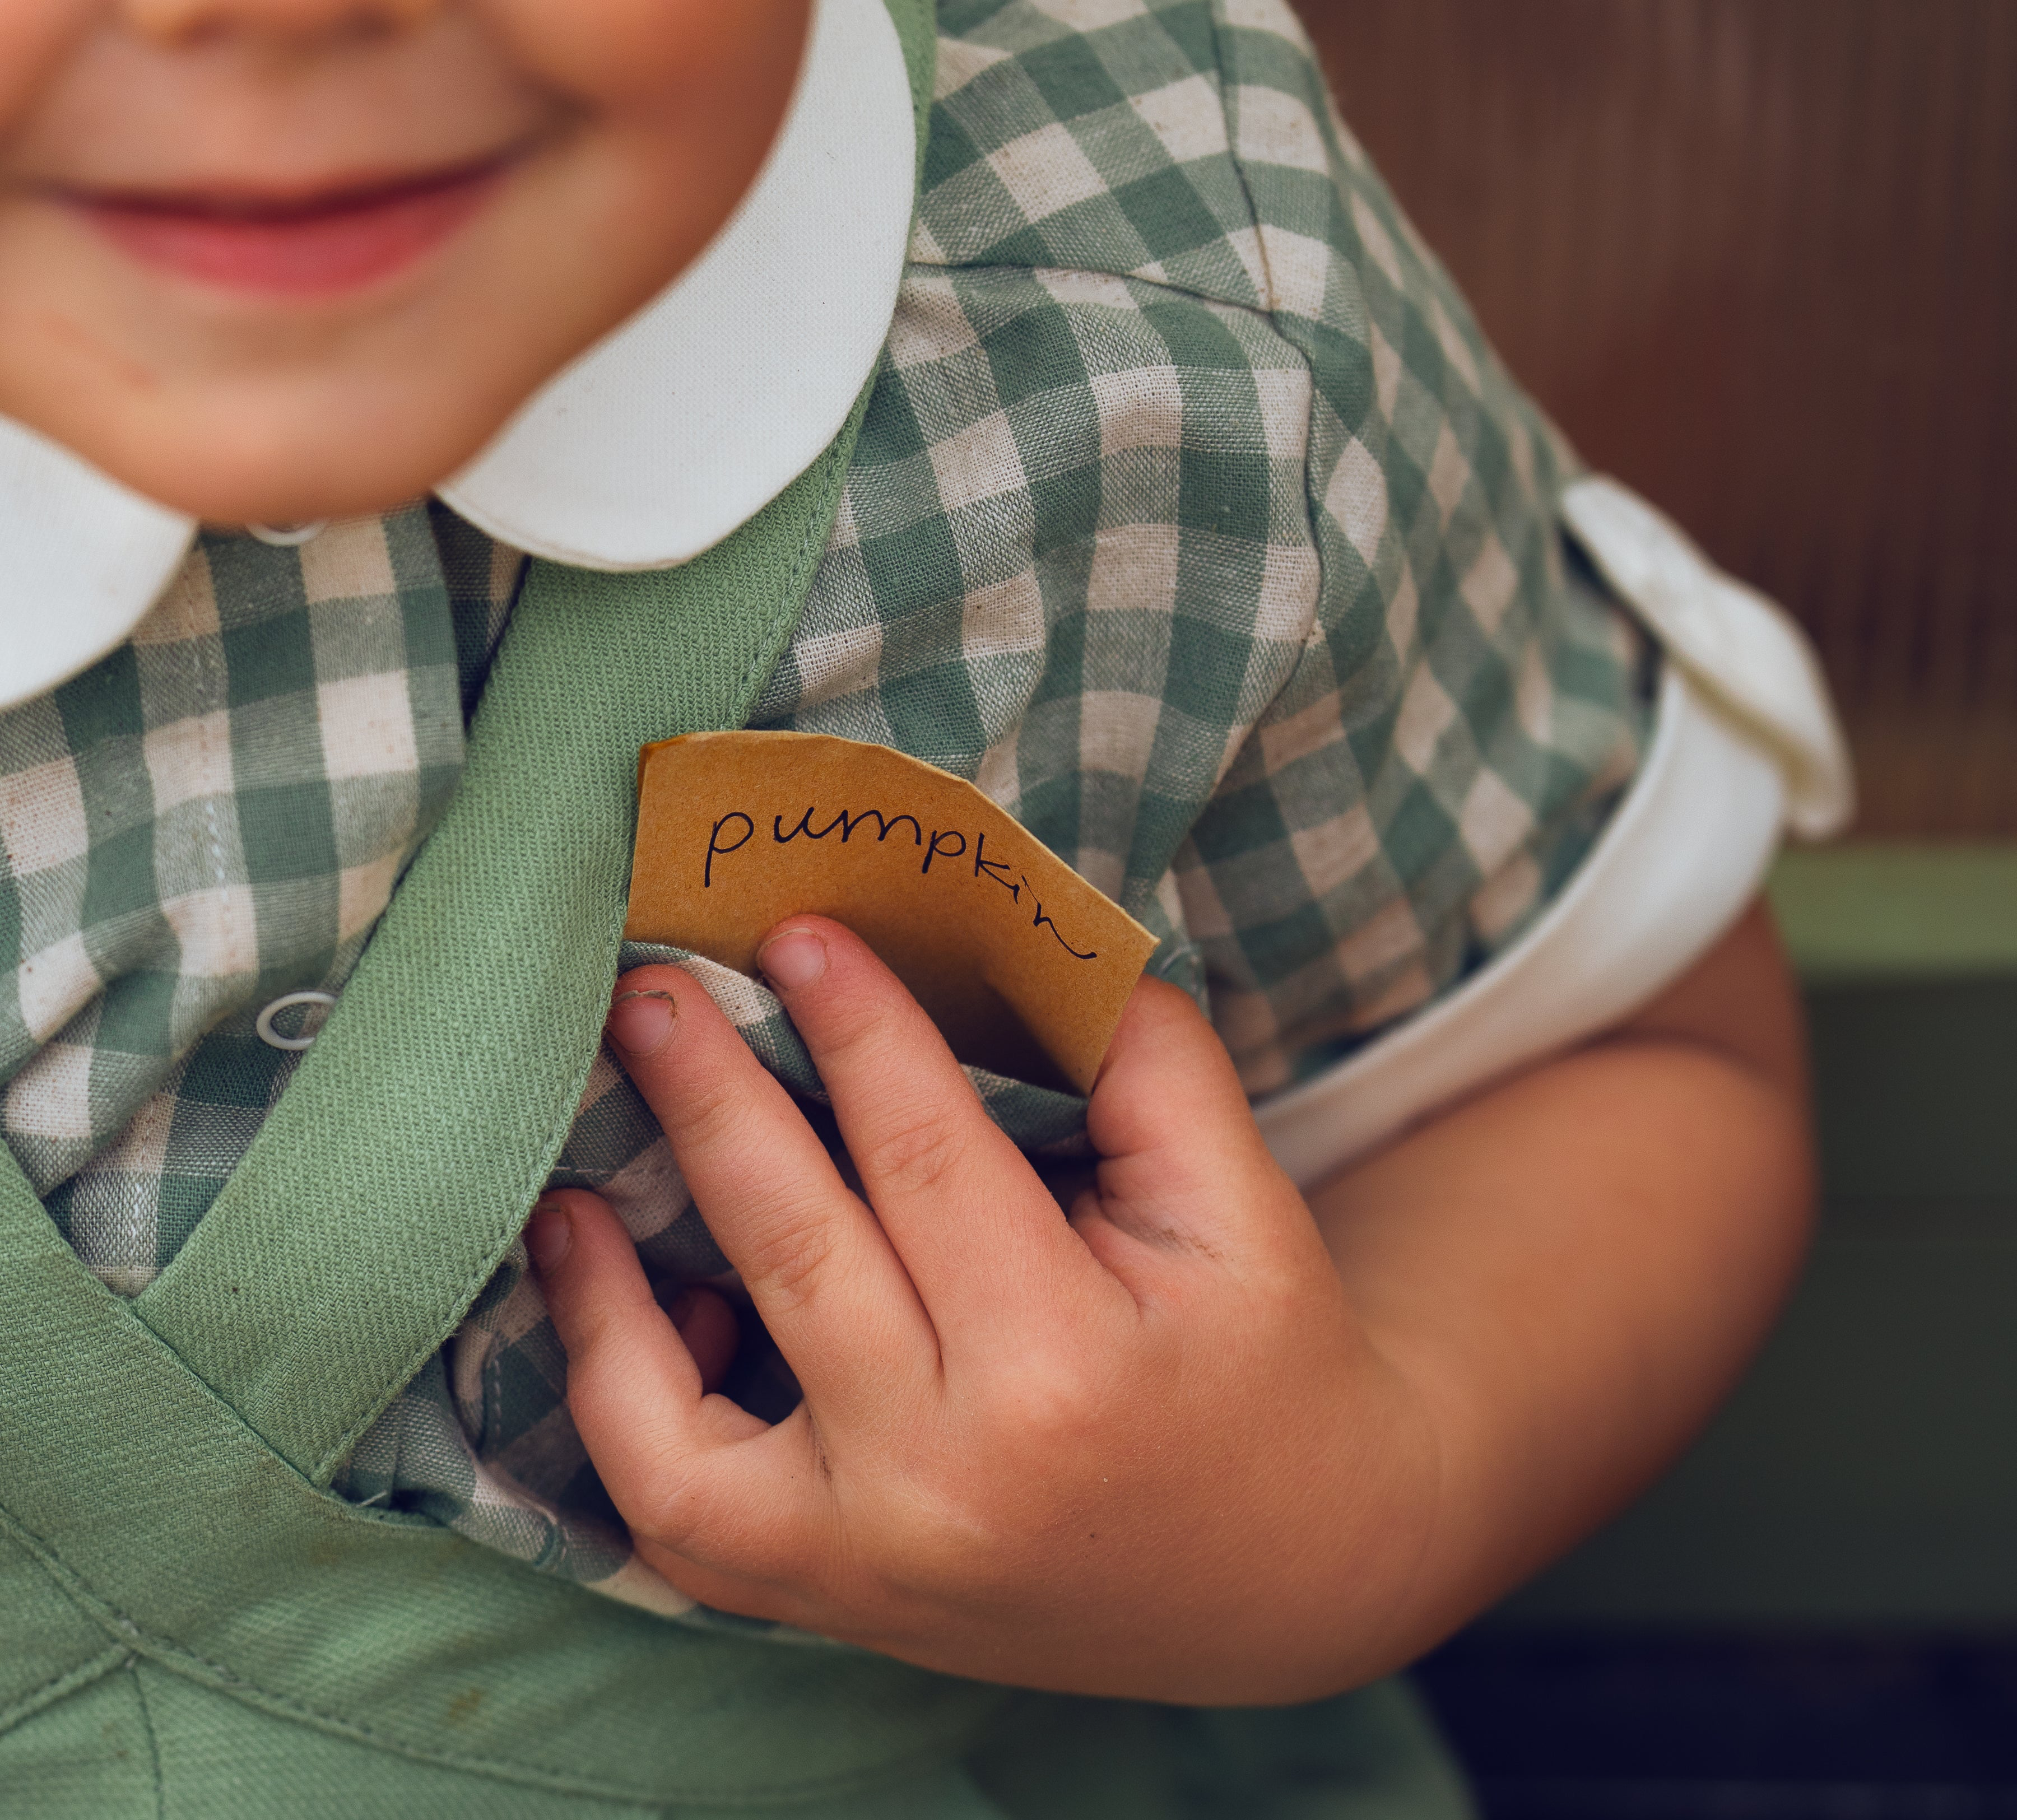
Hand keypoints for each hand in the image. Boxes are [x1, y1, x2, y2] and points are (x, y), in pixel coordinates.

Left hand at [526, 916, 1434, 1703]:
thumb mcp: (1244, 1200)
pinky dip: (613, 1396)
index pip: (926, 1158)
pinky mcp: (827, 1595)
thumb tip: (1011, 935)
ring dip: (606, 1276)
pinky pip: (671, 1511)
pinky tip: (608, 1287)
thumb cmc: (1259, 1358)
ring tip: (570, 1165)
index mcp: (1067, 1369)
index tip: (797, 930)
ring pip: (680, 1415)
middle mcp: (949, 1479)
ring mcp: (871, 1558)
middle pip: (795, 1250)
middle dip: (712, 1098)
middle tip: (651, 992)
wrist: (1284, 1572)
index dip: (857, 1027)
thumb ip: (1143, 1058)